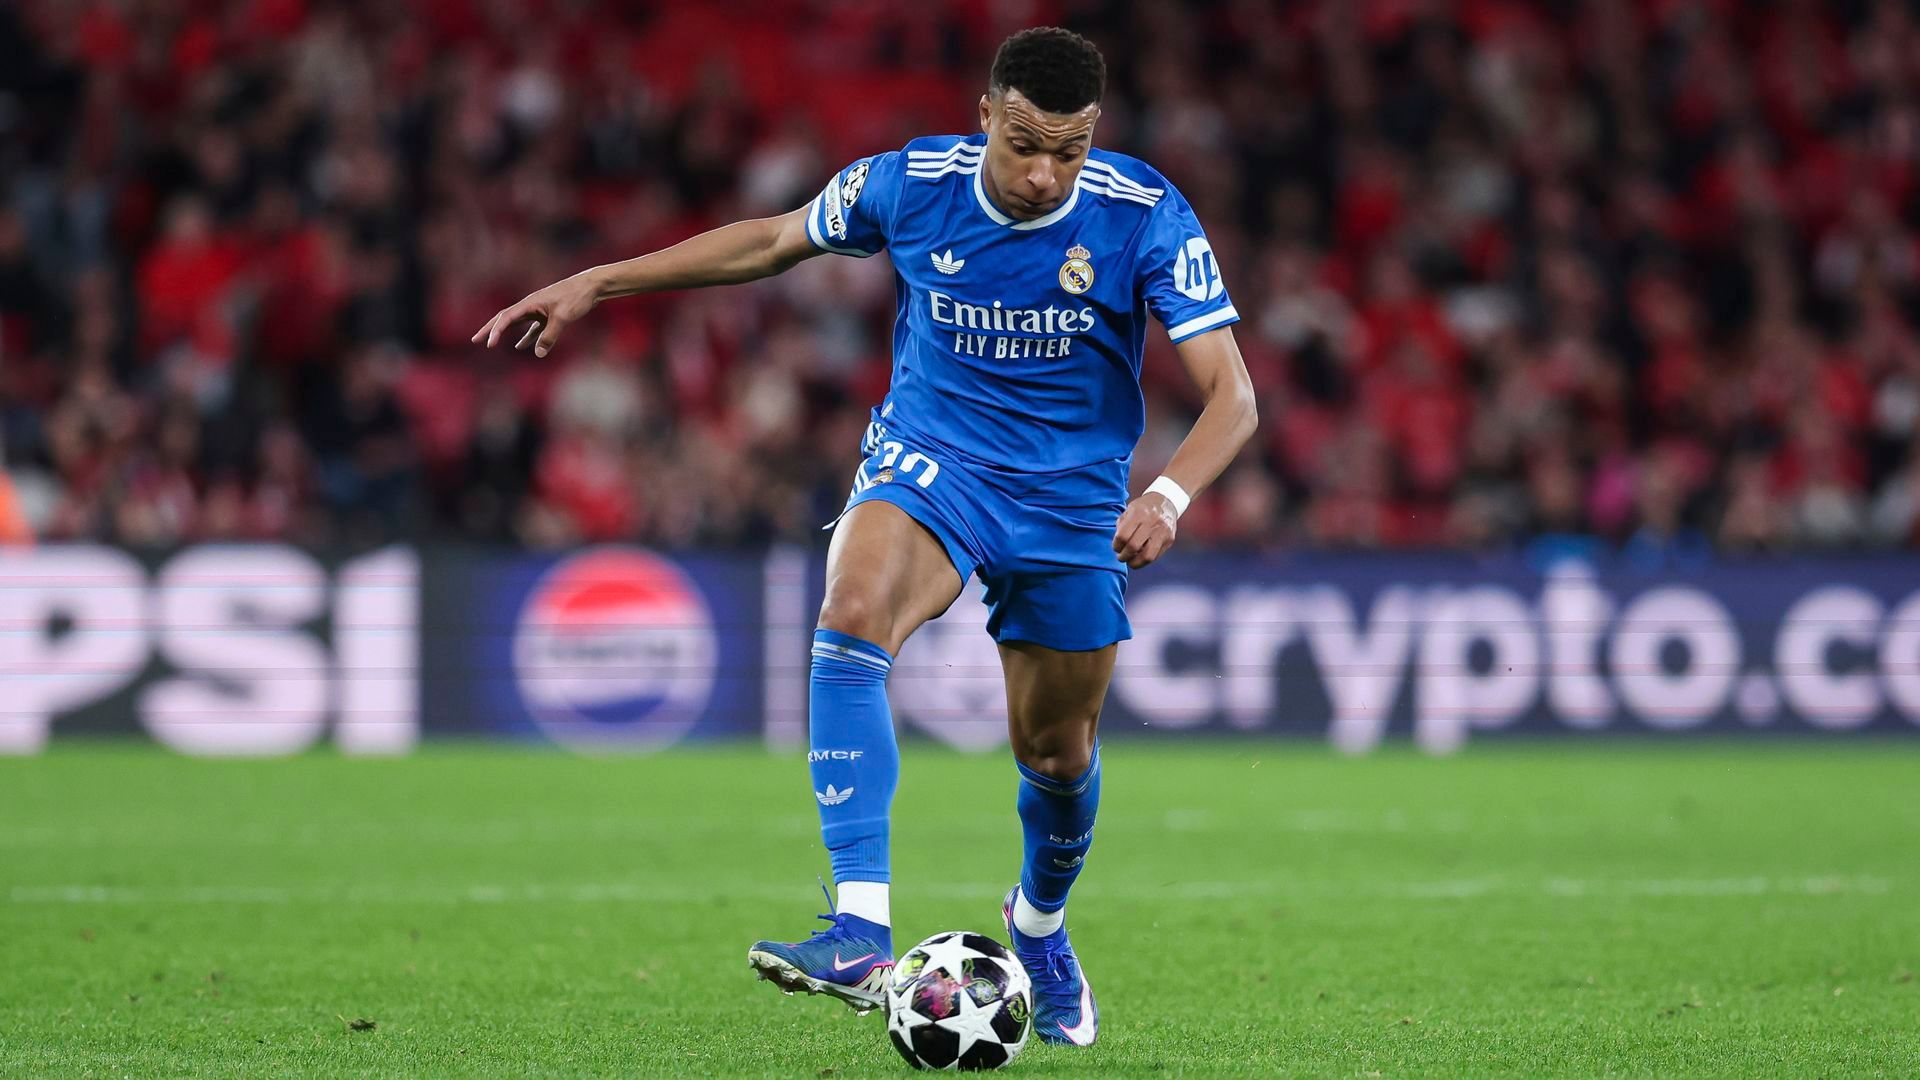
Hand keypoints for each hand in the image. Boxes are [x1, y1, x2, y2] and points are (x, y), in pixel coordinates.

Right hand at [471, 270, 602, 356]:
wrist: (591, 286)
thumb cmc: (577, 297)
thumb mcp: (563, 317)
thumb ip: (550, 336)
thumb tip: (538, 354)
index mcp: (530, 303)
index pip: (506, 317)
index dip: (495, 331)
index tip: (488, 343)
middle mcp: (530, 305)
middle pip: (505, 318)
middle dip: (490, 329)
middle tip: (475, 340)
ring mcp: (539, 310)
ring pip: (516, 323)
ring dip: (503, 332)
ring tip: (490, 343)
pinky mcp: (548, 314)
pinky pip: (532, 328)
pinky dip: (526, 337)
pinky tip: (521, 346)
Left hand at [1112, 492, 1178, 568]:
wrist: (1166, 502)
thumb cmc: (1143, 508)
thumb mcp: (1129, 510)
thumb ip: (1122, 526)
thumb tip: (1118, 547)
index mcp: (1139, 512)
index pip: (1123, 536)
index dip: (1116, 546)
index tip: (1116, 548)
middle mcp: (1152, 521)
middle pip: (1134, 546)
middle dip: (1124, 556)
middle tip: (1121, 557)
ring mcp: (1163, 531)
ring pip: (1147, 556)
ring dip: (1135, 563)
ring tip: (1130, 561)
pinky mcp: (1170, 539)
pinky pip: (1156, 556)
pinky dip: (1145, 560)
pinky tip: (1140, 557)